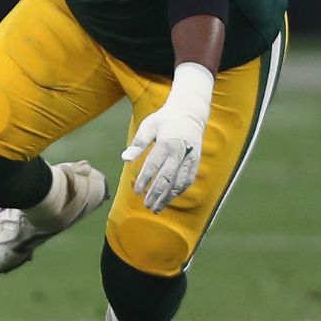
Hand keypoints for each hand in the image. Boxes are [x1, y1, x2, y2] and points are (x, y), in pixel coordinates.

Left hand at [122, 63, 212, 210]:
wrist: (190, 113)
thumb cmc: (165, 119)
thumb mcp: (148, 126)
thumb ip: (138, 143)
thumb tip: (124, 159)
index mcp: (166, 143)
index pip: (154, 166)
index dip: (145, 180)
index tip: (137, 191)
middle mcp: (180, 152)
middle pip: (167, 178)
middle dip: (157, 194)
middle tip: (147, 205)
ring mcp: (190, 158)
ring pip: (179, 182)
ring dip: (168, 197)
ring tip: (157, 207)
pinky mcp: (196, 161)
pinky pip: (188, 179)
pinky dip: (179, 191)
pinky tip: (170, 198)